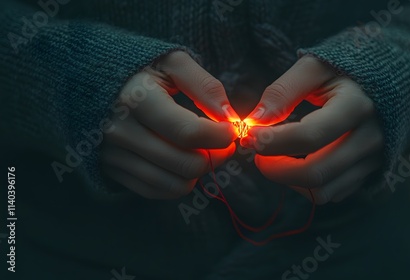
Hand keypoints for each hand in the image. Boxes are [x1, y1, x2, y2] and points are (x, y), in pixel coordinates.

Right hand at [101, 51, 238, 198]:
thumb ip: (205, 86)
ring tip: (203, 151)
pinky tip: (182, 160)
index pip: (189, 133)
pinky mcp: (112, 171)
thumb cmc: (139, 70)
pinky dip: (179, 181)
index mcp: (137, 100)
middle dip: (217, 156)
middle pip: (187, 164)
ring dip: (199, 171)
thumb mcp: (172, 62)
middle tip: (223, 143)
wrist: (88, 80)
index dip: (221, 136)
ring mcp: (115, 156)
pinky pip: (157, 192)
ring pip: (175, 184)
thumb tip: (229, 118)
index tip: (231, 129)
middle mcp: (122, 132)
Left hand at [241, 55, 383, 203]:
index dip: (273, 141)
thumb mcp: (315, 67)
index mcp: (357, 106)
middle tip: (256, 152)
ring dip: (289, 181)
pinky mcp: (371, 172)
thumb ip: (283, 91)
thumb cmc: (347, 69)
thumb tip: (255, 121)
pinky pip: (333, 193)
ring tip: (275, 158)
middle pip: (315, 172)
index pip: (309, 136)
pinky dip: (307, 185)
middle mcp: (371, 138)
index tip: (249, 136)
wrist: (393, 78)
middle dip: (275, 169)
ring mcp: (374, 159)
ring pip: (322, 191)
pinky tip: (297, 162)